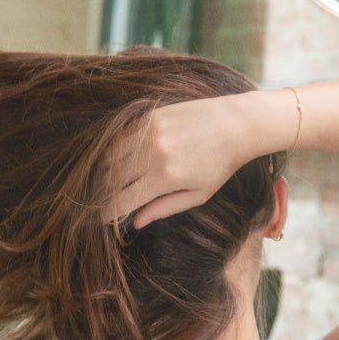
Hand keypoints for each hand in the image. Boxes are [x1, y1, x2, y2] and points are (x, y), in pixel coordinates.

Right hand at [105, 94, 252, 227]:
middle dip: (104, 193)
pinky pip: (120, 137)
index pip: (122, 200)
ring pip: (110, 156)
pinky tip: (121, 160)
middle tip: (104, 200)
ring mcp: (150, 132)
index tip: (103, 218)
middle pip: (111, 179)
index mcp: (166, 177)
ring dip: (106, 172)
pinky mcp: (149, 116)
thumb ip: (164, 208)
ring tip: (111, 181)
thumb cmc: (220, 165)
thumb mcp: (198, 194)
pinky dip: (115, 151)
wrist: (235, 124)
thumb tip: (136, 222)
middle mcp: (153, 153)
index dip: (108, 213)